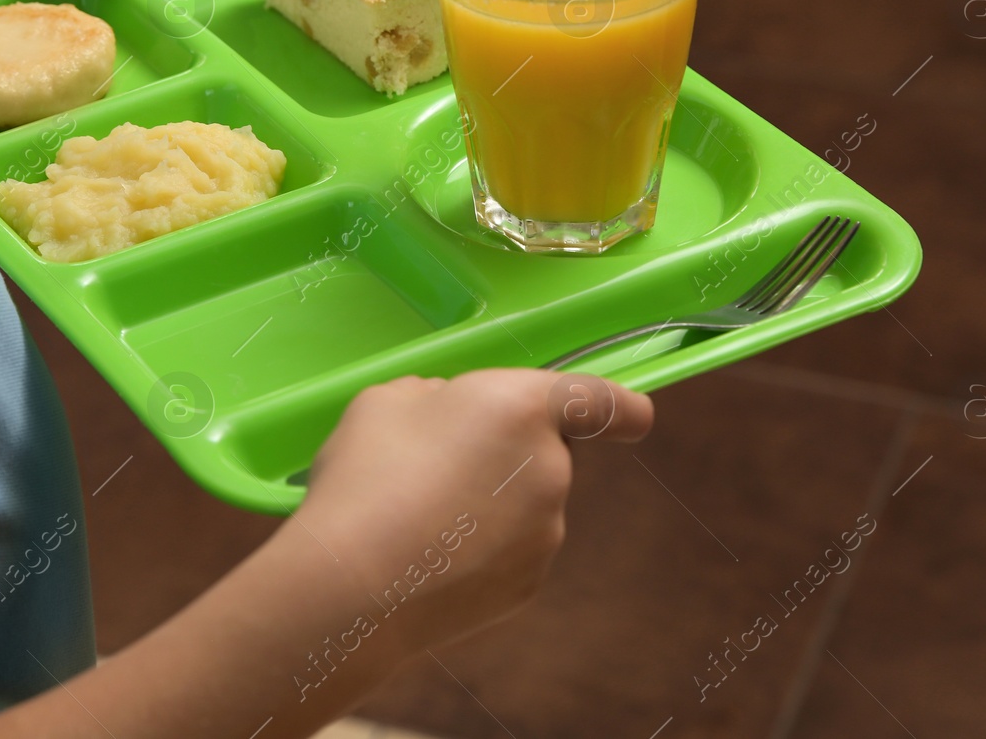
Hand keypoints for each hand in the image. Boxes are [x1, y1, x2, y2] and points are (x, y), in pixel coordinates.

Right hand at [294, 369, 654, 656]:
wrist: (350, 584)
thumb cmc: (366, 474)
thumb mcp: (389, 400)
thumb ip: (439, 399)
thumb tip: (450, 420)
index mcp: (524, 407)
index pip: (606, 402)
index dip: (624, 407)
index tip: (635, 418)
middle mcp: (552, 469)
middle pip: (548, 451)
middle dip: (507, 453)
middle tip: (439, 465)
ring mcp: (545, 534)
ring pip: (528, 505)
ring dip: (493, 504)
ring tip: (419, 518)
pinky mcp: (528, 586)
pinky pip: (513, 552)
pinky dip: (483, 552)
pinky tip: (429, 558)